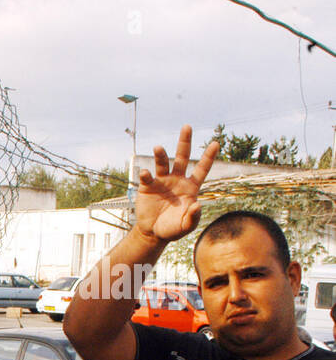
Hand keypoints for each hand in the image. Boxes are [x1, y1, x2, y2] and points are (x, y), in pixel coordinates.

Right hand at [134, 125, 218, 243]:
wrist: (153, 232)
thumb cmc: (173, 228)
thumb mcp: (186, 226)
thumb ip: (193, 217)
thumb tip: (198, 205)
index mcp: (190, 187)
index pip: (202, 169)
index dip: (209, 157)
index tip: (215, 143)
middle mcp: (177, 180)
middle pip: (182, 157)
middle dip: (185, 142)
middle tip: (187, 126)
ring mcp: (162, 182)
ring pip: (163, 163)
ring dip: (161, 155)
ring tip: (158, 148)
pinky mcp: (148, 187)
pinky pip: (147, 178)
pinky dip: (146, 174)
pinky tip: (145, 173)